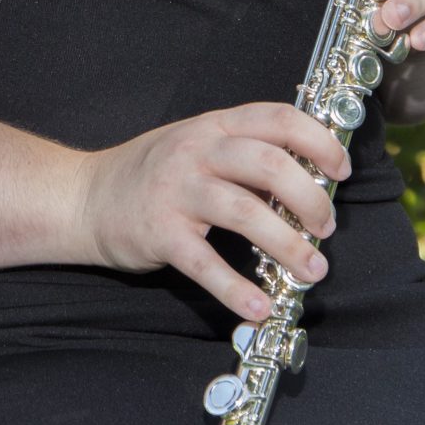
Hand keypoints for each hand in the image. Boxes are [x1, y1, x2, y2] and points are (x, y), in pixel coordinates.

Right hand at [71, 101, 351, 323]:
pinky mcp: (159, 234)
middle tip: (326, 229)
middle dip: (311, 199)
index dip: (318, 141)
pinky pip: (205, 264)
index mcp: (214, 126)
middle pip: (270, 165)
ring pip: (246, 213)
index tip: (341, 169)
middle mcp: (196, 152)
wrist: (83, 198)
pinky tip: (259, 306)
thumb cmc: (151, 175)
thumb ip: (244, 155)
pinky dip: (236, 288)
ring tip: (310, 270)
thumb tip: (306, 182)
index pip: (277, 118)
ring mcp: (176, 191)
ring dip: (287, 245)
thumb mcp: (197, 147)